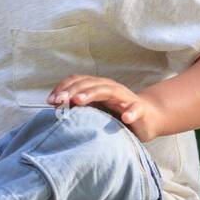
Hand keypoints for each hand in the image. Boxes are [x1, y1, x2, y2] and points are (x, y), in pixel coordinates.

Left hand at [48, 75, 164, 142]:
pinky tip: (126, 118)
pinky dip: (131, 111)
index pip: (78, 81)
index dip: (63, 88)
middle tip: (59, 100)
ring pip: (108, 90)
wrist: (148, 117)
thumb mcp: (96, 109)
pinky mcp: (139, 109)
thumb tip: (56, 108)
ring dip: (91, 94)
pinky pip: (135, 108)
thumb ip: (80, 107)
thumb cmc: (118, 114)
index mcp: (98, 87)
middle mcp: (110, 88)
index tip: (50, 101)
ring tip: (78, 101)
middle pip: (89, 83)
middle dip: (72, 90)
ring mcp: (125, 97)